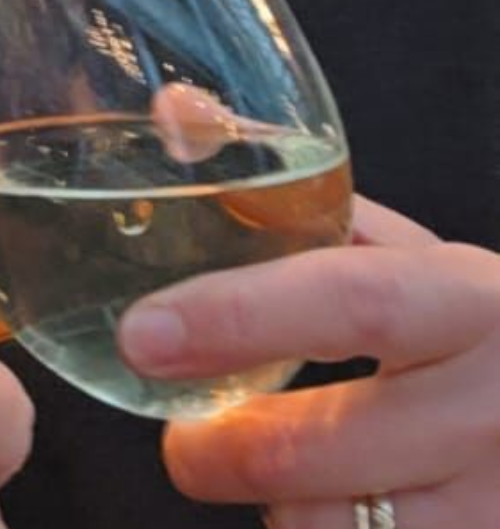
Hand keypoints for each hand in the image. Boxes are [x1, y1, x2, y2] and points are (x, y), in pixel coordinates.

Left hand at [118, 196, 499, 527]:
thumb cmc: (471, 325)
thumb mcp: (404, 252)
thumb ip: (291, 194)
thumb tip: (173, 114)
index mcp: (469, 297)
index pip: (348, 301)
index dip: (235, 316)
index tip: (139, 334)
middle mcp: (497, 404)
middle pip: (318, 448)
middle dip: (218, 450)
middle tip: (180, 441)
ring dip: (276, 509)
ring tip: (265, 472)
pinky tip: (328, 510)